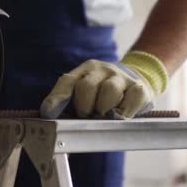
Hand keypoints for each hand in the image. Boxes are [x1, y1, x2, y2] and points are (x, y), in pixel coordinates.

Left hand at [40, 52, 167, 119]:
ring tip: (104, 114)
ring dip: (104, 109)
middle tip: (87, 115)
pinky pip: (130, 101)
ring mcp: (121, 77)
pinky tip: (120, 114)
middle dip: (84, 107)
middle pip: (86, 87)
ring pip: (109, 91)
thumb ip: (68, 102)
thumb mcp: (85, 91)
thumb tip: (51, 118)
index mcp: (84, 69)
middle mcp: (102, 69)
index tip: (47, 113)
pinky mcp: (138, 87)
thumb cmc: (103, 92)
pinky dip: (123, 113)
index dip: (56, 98)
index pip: (67, 81)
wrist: (137, 78)